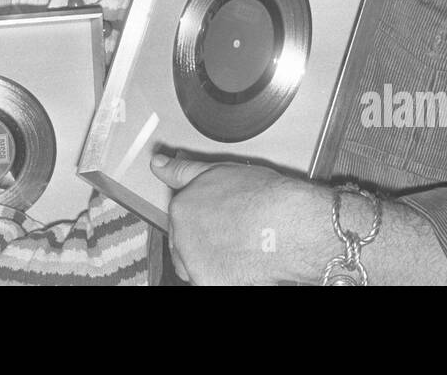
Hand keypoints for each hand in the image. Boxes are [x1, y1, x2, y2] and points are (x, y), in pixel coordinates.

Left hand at [152, 153, 328, 284]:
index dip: (204, 216)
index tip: (220, 218)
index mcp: (181, 207)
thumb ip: (183, 169)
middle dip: (203, 238)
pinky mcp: (209, 283)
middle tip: (232, 232)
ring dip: (207, 259)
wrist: (288, 226)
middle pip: (183, 242)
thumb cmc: (263, 198)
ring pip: (192, 265)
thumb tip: (157, 163)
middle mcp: (181, 236)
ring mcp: (194, 262)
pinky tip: (241, 263)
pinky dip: (222, 275)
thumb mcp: (218, 171)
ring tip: (237, 248)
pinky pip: (208, 280)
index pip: (182, 216)